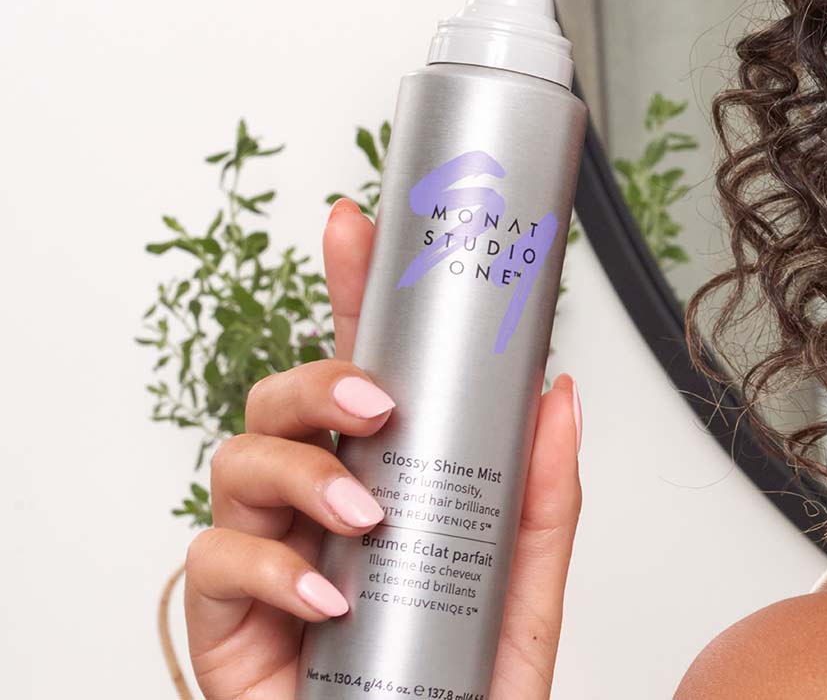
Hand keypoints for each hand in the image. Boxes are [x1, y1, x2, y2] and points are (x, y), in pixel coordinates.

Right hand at [183, 197, 584, 698]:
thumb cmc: (462, 685)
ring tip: (368, 518)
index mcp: (384, 478)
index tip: (359, 223)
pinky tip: (330, 594)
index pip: (361, 369)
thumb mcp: (524, 589)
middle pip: (283, 398)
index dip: (349, 290)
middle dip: (322, 380)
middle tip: (381, 406)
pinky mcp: (226, 617)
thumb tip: (559, 395)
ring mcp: (266, 552)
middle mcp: (316, 504)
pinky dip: (274, 566)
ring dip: (305, 473)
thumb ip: (543, 497)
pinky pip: (217, 560)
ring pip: (239, 461)